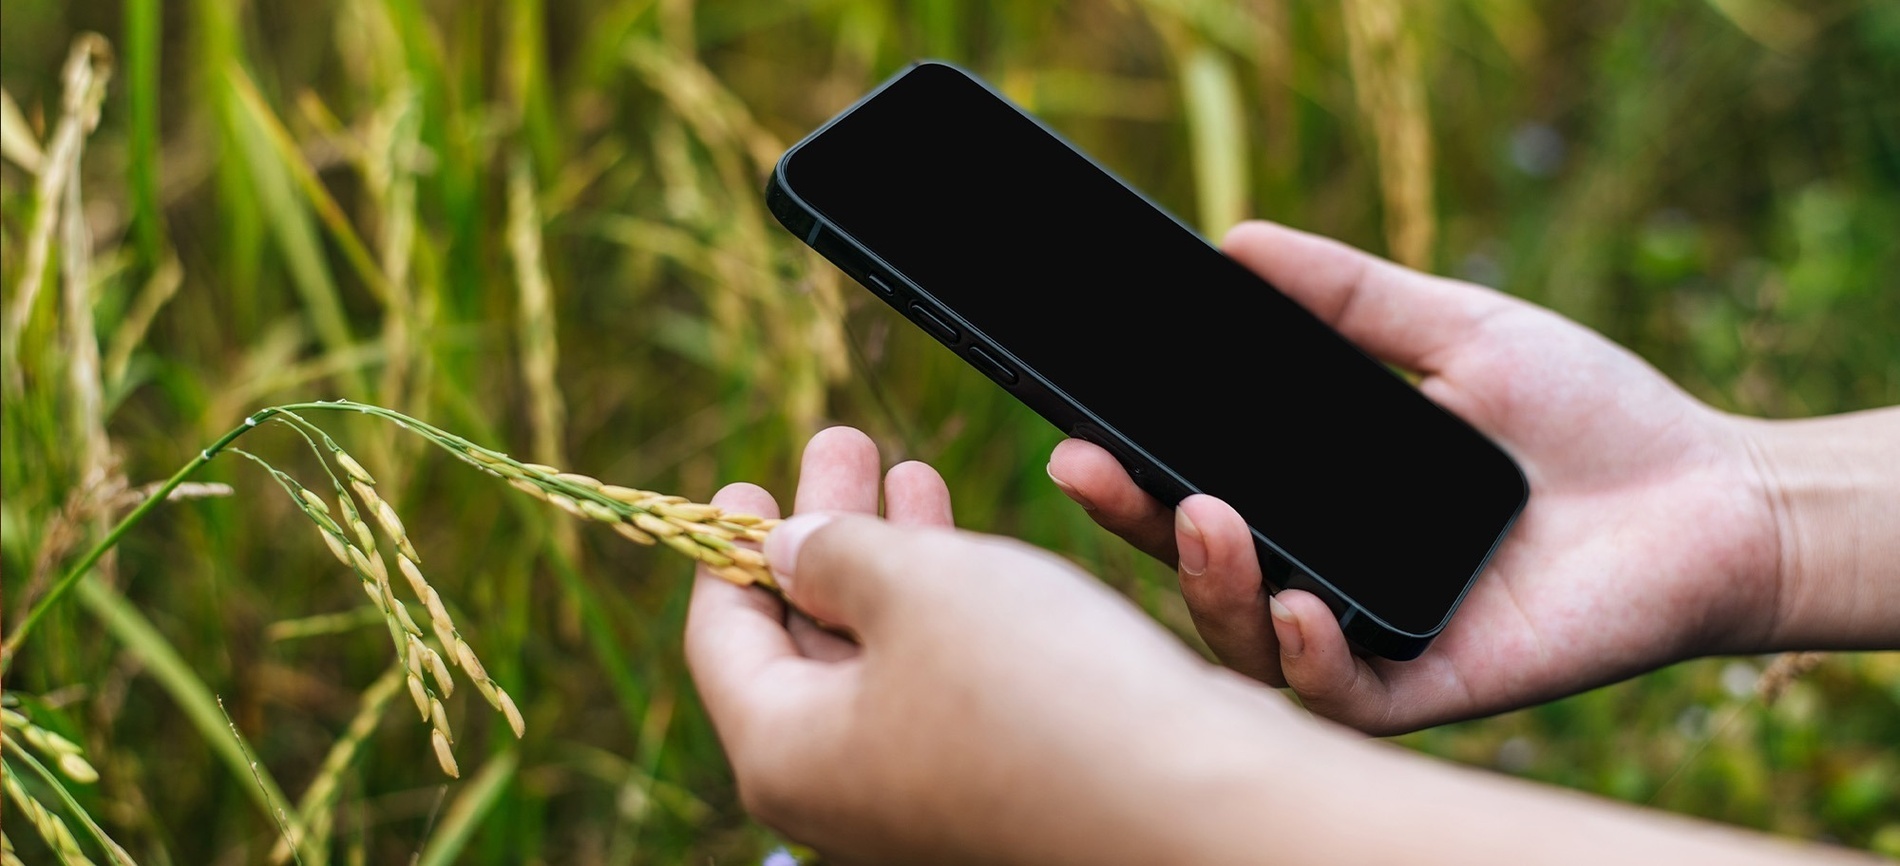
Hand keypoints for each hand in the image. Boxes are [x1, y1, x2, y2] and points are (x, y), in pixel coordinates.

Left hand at [684, 427, 1310, 864]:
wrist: (1196, 809)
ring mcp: (927, 797)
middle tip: (842, 446)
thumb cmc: (1040, 692)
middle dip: (828, 532)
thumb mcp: (914, 582)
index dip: (728, 548)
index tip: (745, 480)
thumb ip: (835, 552)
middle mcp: (847, 792)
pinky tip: (973, 549)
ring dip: (896, 557)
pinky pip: (949, 685)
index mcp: (788, 753)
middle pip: (807, 642)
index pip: (721, 638)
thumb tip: (790, 550)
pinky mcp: (1003, 789)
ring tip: (910, 470)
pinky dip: (949, 608)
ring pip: (886, 657)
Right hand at [1047, 220, 1786, 734]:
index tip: (1080, 430)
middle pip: (1197, 570)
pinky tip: (1299, 606)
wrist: (1713, 495)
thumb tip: (1237, 242)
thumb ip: (1350, 297)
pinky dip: (1307, 658)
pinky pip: (1343, 697)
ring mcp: (1372, 635)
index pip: (1197, 493)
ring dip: (1209, 586)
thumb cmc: (1589, 415)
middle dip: (1133, 527)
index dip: (1131, 473)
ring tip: (1207, 522)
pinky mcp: (1434, 686)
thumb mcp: (1457, 332)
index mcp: (1320, 499)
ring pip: (1247, 644)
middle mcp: (1327, 571)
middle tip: (1088, 469)